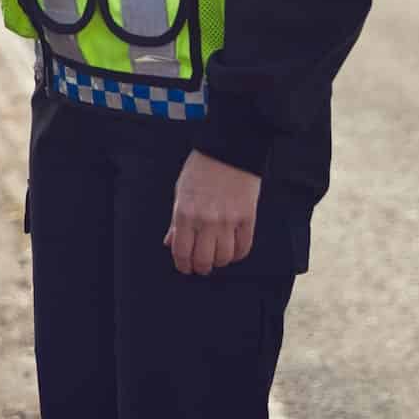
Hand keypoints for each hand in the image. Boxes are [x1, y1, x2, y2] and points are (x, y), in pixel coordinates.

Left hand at [164, 149, 260, 274]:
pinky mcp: (248, 218)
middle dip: (200, 268)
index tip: (184, 267)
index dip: (182, 265)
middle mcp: (205, 220)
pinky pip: (243, 248)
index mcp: (185, 212)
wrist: (228, 150)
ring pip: (224, 257)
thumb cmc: (200, 169)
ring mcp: (228, 220)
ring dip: (219, 262)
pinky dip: (237, 255)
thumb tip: (170, 242)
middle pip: (203, 260)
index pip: (182, 251)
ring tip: (216, 258)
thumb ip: (175, 220)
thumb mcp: (180, 192)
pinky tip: (232, 251)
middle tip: (201, 267)